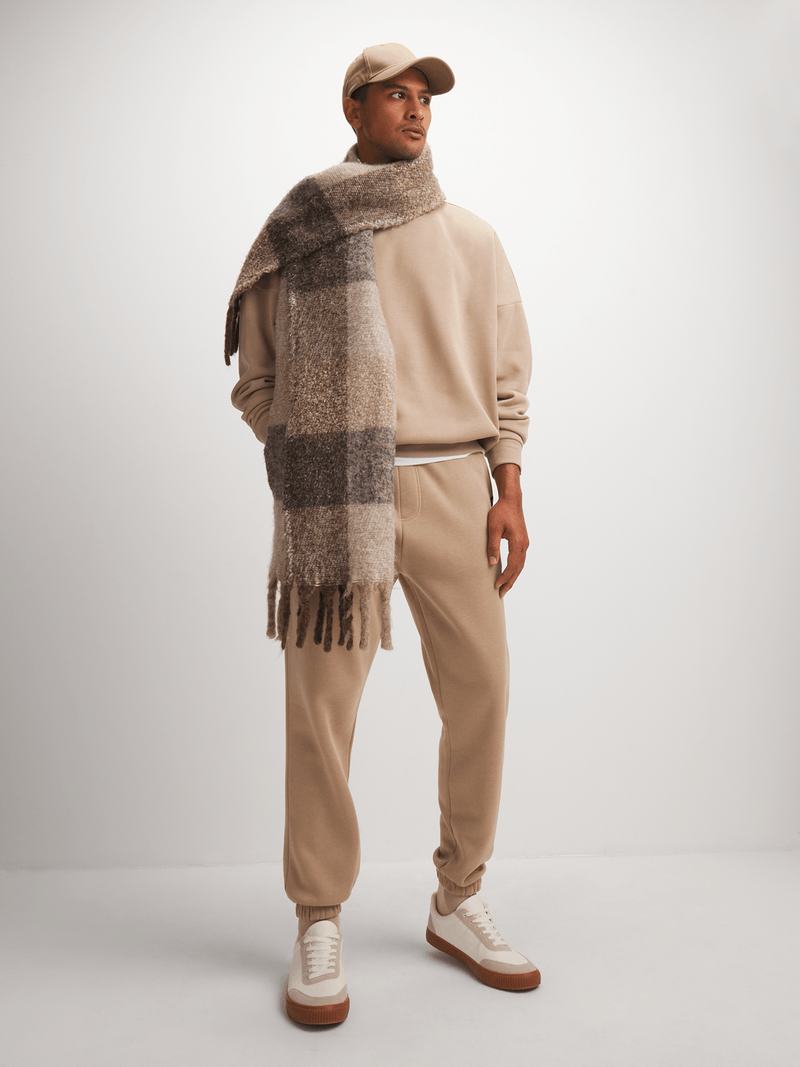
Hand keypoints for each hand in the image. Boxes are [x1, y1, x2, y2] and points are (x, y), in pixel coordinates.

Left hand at [487, 464, 528, 597]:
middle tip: (501, 594)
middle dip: (510, 582)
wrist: (512, 500)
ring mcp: (525, 543)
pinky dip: (515, 569)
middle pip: (518, 569)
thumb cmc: (501, 512)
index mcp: (518, 543)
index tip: (496, 586)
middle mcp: (524, 545)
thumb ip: (492, 546)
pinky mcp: (523, 541)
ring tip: (505, 587)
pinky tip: (509, 573)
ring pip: (520, 565)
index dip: (504, 577)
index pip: (512, 566)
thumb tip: (492, 563)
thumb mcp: (493, 528)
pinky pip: (520, 559)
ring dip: (513, 577)